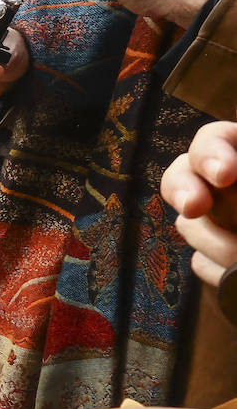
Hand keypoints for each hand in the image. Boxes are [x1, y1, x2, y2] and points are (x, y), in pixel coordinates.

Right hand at [162, 119, 236, 287]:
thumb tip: (192, 208)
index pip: (215, 138)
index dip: (211, 151)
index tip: (224, 175)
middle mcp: (227, 186)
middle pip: (181, 175)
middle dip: (184, 190)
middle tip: (195, 208)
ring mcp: (220, 221)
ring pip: (190, 224)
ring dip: (214, 242)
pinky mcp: (217, 257)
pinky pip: (201, 262)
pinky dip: (218, 270)